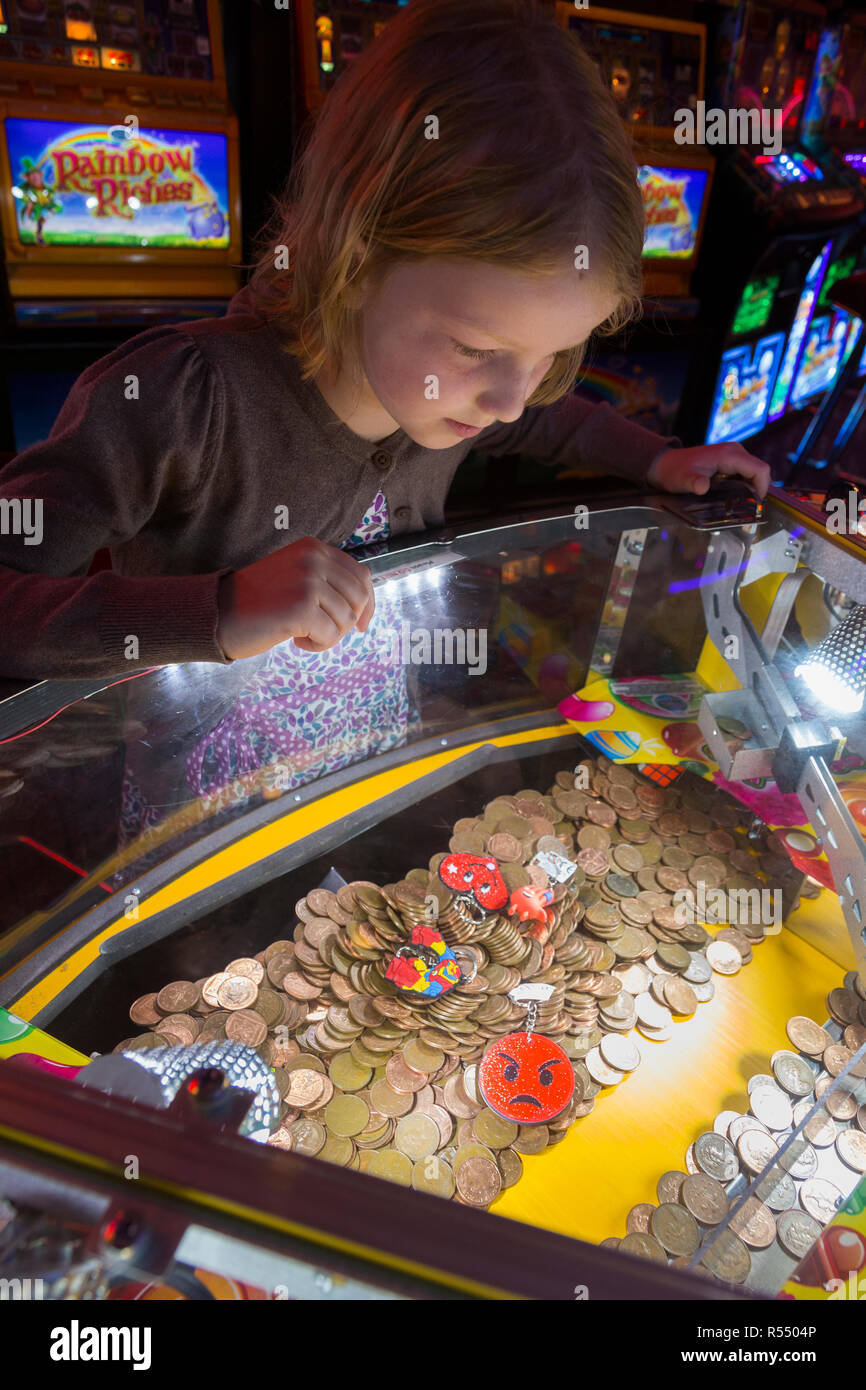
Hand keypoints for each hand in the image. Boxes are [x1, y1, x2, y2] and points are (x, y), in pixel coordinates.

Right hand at [217, 536, 375, 659]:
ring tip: (301, 635)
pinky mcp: (303, 607)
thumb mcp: (294, 576)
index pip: (361, 575)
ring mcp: (309, 582)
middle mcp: (313, 559)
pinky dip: (317, 646)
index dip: (367, 604)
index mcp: (313, 548)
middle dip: (346, 622)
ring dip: (328, 636)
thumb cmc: (256, 602)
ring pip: (346, 620)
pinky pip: (331, 636)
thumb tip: (363, 607)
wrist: (218, 614)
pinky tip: (296, 642)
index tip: (361, 625)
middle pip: (359, 599)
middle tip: (321, 631)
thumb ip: (325, 580)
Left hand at [646, 443, 770, 498]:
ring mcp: (733, 454)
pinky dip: (746, 485)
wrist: (666, 463)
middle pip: (760, 470)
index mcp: (729, 455)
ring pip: (754, 471)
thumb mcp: (683, 480)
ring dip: (753, 488)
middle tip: (750, 509)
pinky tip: (737, 497)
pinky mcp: (730, 460)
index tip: (756, 505)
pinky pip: (746, 472)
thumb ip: (694, 483)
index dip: (763, 487)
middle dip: (759, 489)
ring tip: (743, 505)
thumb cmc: (674, 471)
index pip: (759, 469)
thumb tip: (702, 486)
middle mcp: (735, 451)